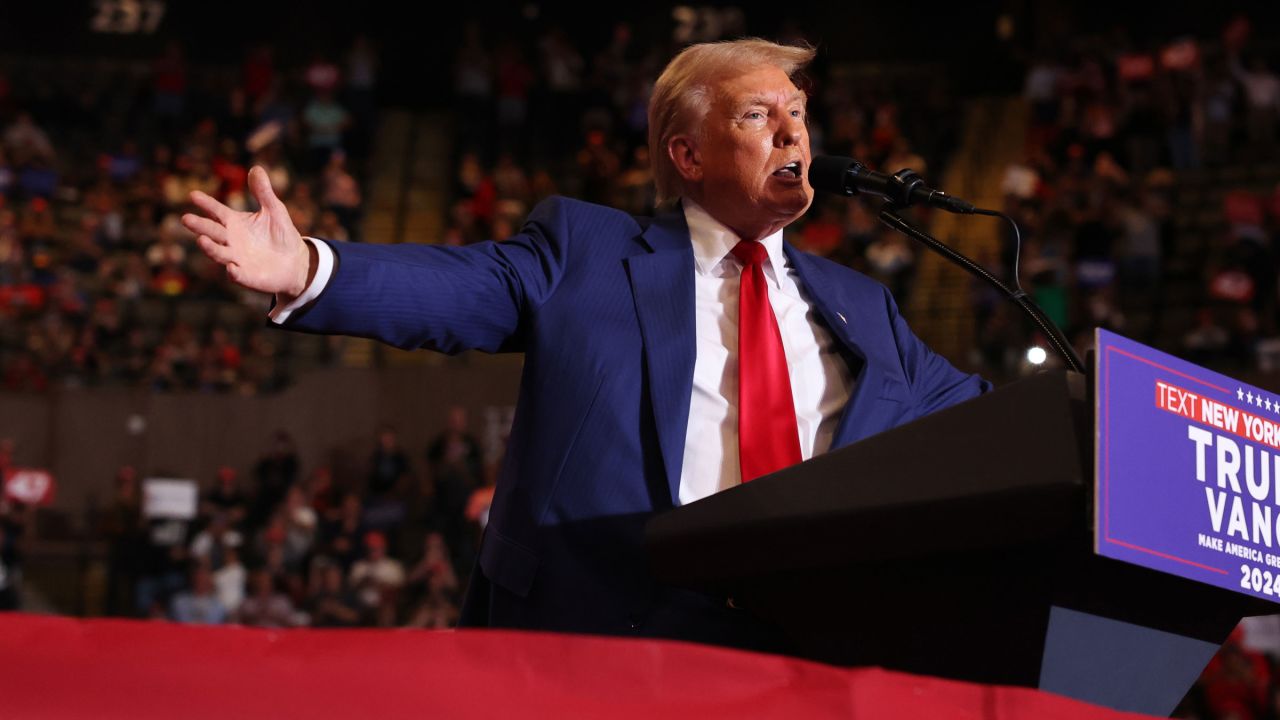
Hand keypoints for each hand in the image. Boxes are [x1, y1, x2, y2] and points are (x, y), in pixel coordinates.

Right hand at [181, 166, 312, 298]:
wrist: (295, 261)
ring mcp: (236, 259)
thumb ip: (263, 192)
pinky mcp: (246, 275)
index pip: (216, 211)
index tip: (193, 195)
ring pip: (219, 253)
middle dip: (199, 226)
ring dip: (210, 248)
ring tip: (201, 240)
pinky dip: (233, 272)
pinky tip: (231, 268)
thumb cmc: (281, 233)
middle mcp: (230, 240)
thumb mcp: (274, 210)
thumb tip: (256, 168)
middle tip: (186, 219)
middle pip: (212, 232)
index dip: (206, 204)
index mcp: (234, 223)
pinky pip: (237, 275)